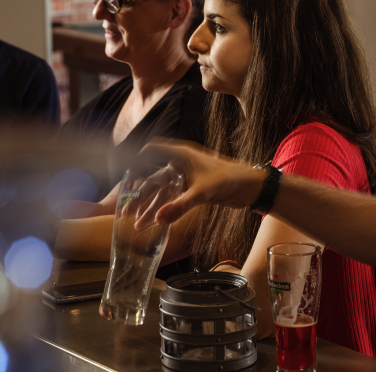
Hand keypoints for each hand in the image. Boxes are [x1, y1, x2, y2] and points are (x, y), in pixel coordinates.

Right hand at [137, 139, 263, 224]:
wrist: (251, 187)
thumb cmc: (230, 180)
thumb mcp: (202, 193)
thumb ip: (179, 207)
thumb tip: (158, 219)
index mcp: (181, 155)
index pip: (152, 150)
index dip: (136, 160)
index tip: (124, 175)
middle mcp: (181, 164)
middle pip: (153, 178)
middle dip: (139, 197)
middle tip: (127, 213)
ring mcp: (186, 177)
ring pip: (162, 193)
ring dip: (150, 208)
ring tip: (138, 225)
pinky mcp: (193, 189)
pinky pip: (172, 199)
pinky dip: (163, 210)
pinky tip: (155, 223)